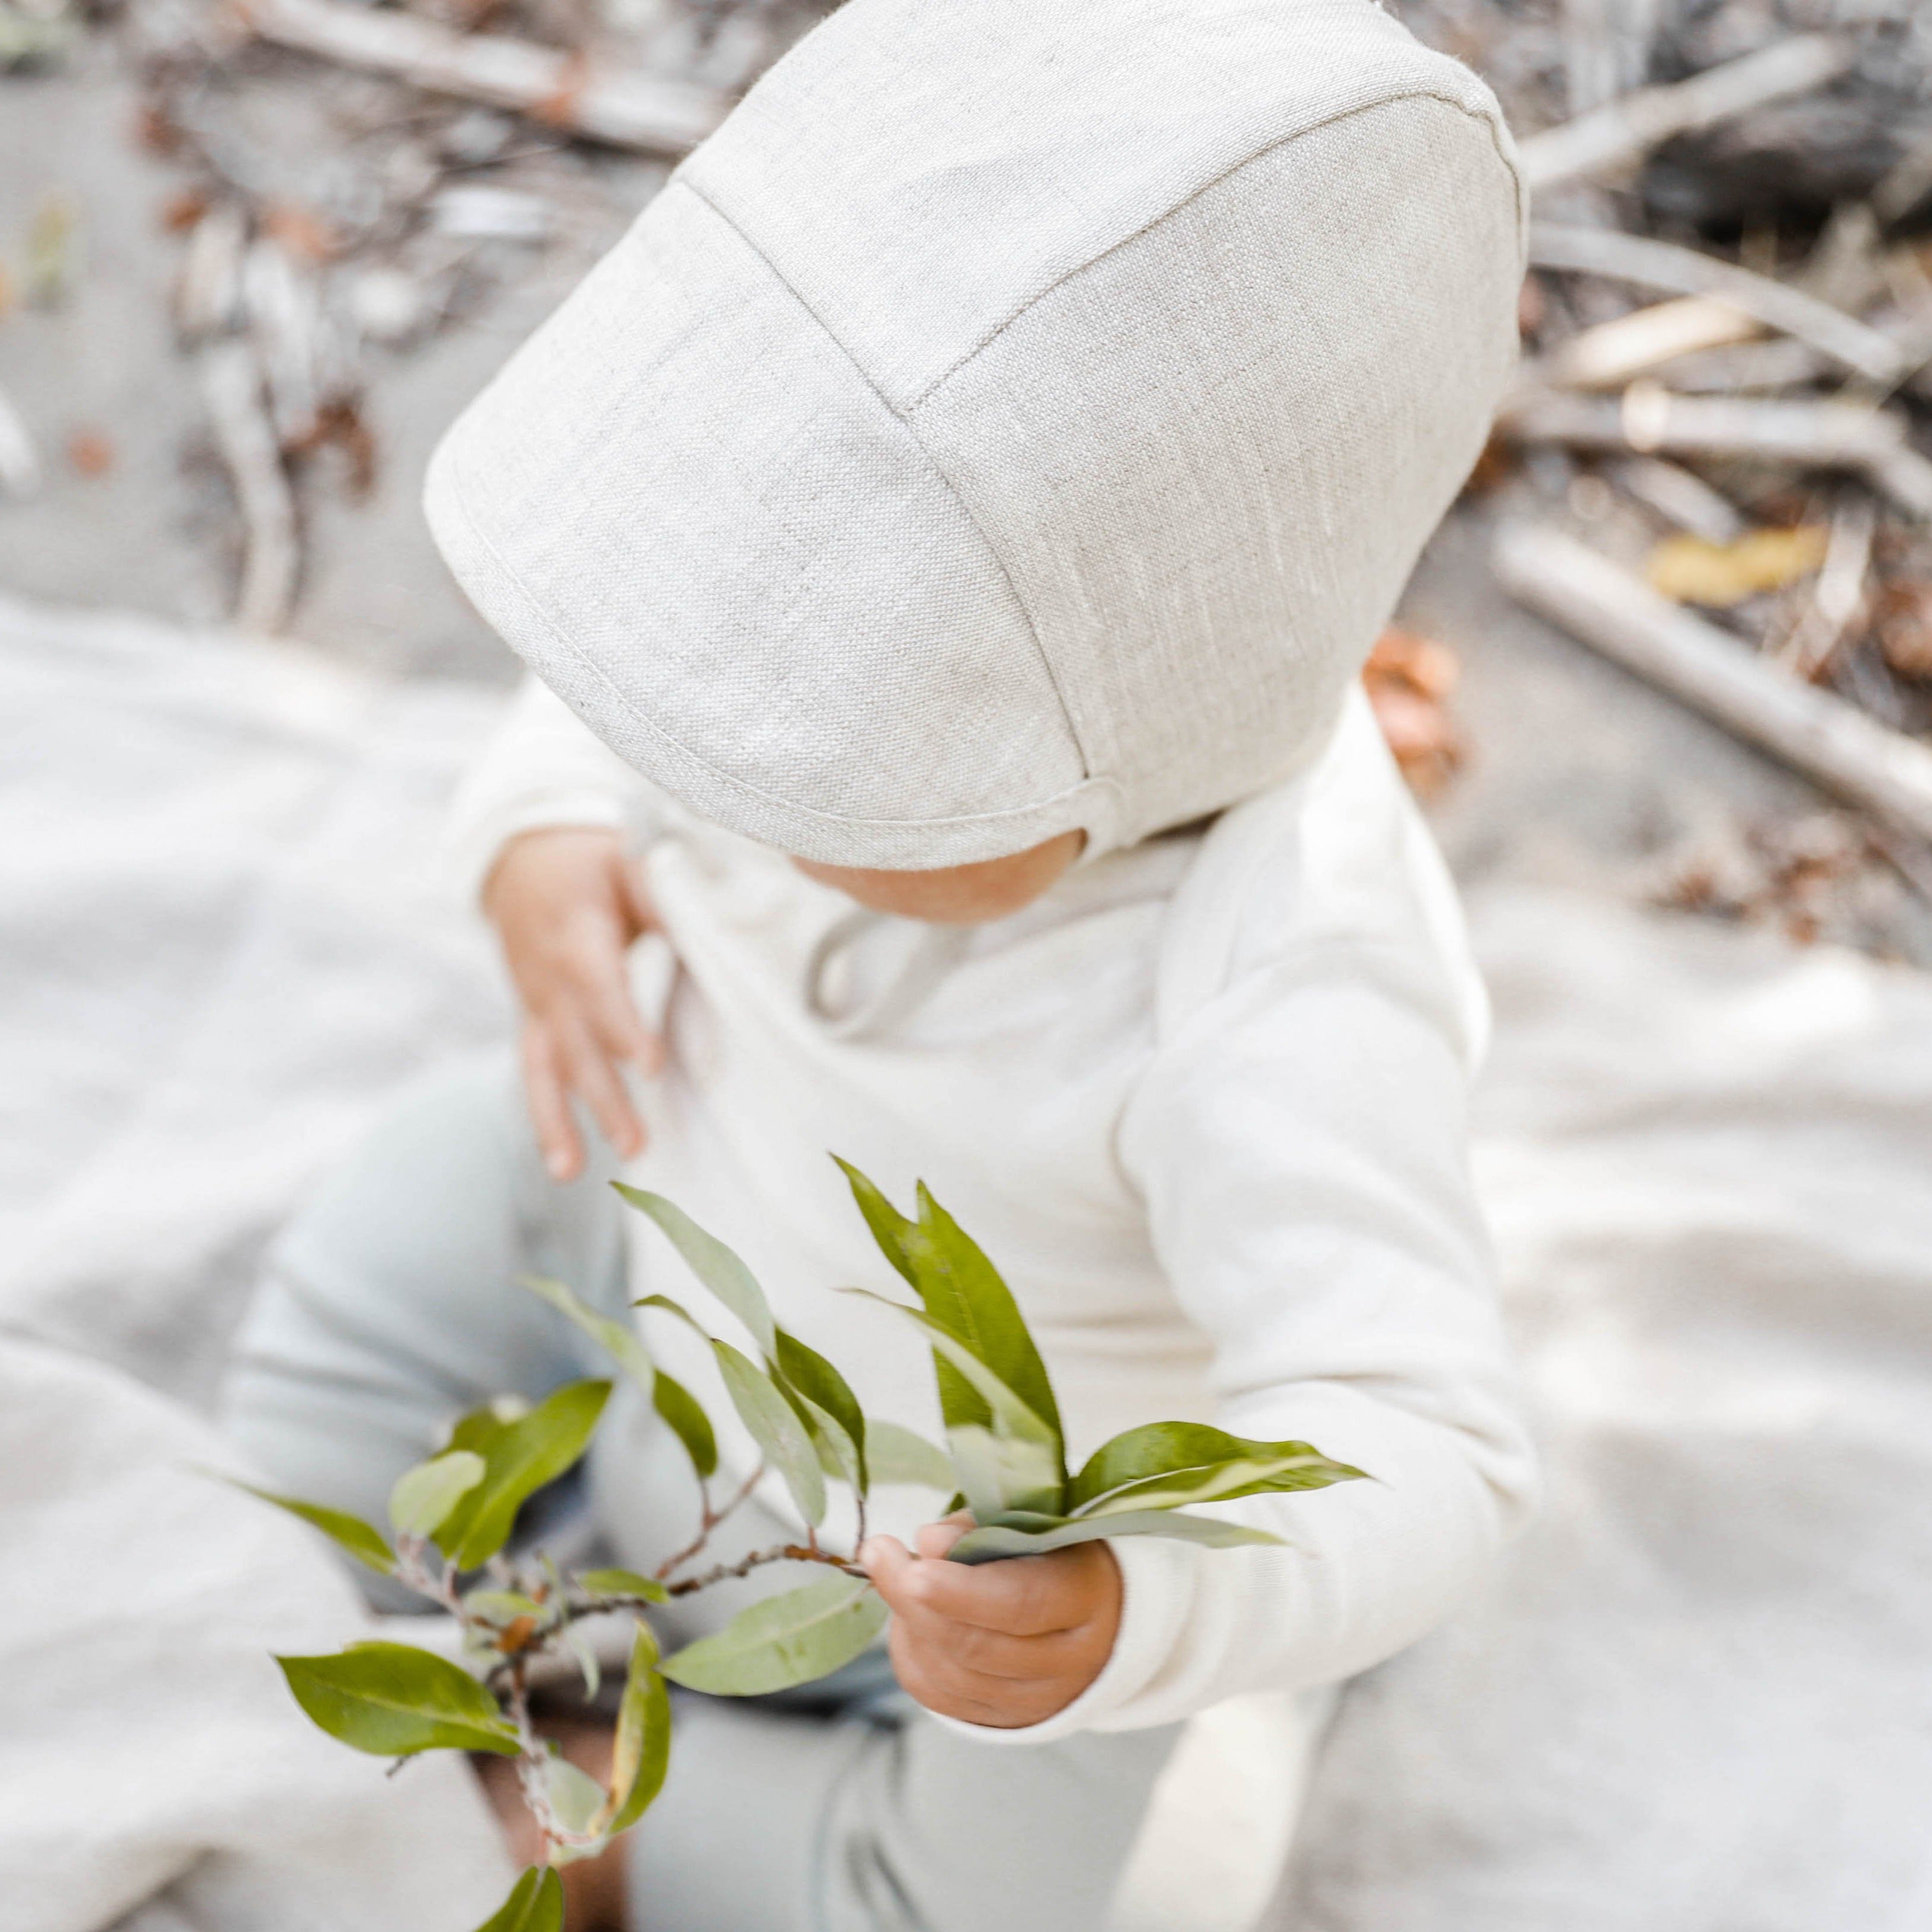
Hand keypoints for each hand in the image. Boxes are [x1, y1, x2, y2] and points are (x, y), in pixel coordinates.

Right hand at [483, 827, 663, 1181]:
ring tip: (584, 1169)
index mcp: (572, 929)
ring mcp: (535, 1002)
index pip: (594, 982)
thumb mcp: (628, 856)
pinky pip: (536, 1073)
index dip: (619, 1023)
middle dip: (603, 1095)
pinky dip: (547, 1120)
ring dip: (568, 1120)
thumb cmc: (589, 859)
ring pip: (548, 1067)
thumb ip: (664, 895)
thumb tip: (712, 927)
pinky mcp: (535, 1021)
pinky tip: (565, 1167)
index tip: (650, 1064)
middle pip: (574, 1042)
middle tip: (635, 1143)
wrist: (520, 855)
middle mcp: (545, 975)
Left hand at [861, 1515, 1120, 1728]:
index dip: (959, 1587)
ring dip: (908, 1622)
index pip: (1019, 1603)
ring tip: (894, 1574)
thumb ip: (982, 1528)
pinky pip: (938, 1694)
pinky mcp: (1004, 1720)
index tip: (911, 1555)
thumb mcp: (1034, 1522)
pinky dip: (910, 1652)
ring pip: (951, 1674)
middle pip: (976, 1645)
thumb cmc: (1056, 1552)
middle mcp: (1069, 1663)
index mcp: (1086, 1599)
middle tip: (878, 1552)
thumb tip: (927, 1541)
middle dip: (914, 1598)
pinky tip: (907, 1616)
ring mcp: (1037, 1701)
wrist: (1097, 1615)